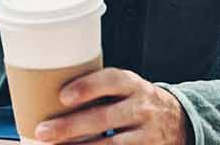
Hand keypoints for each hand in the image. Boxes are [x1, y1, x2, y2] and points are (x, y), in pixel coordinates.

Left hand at [33, 68, 187, 143]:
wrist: (177, 120)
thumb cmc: (135, 100)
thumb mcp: (126, 87)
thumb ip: (99, 89)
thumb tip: (48, 92)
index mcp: (133, 85)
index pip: (112, 80)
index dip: (87, 87)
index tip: (62, 96)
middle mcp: (142, 108)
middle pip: (104, 118)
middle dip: (70, 126)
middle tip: (43, 131)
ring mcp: (146, 134)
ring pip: (110, 144)